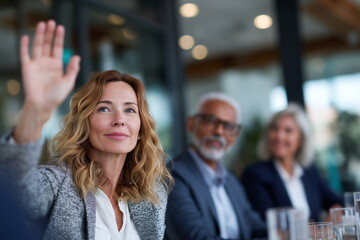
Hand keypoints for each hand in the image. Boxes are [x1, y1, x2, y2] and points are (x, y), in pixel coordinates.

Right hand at [14, 20, 80, 142]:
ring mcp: (37, 64)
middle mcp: (47, 63)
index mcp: (57, 65)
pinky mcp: (27, 68)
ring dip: (39, 35)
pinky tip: (26, 37)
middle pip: (48, 44)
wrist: (43, 105)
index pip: (58, 48)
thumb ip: (72, 69)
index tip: (61, 27)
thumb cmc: (56, 96)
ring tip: (42, 24)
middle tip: (51, 22)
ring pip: (38, 46)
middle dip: (50, 33)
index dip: (59, 38)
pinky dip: (24, 45)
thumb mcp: (68, 82)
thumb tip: (77, 56)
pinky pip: (25, 54)